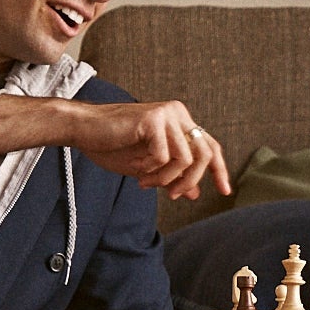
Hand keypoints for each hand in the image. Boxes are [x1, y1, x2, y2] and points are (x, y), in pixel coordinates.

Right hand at [66, 101, 231, 201]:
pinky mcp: (153, 119)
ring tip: (145, 182)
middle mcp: (178, 113)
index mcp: (180, 121)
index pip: (210, 146)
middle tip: (174, 196)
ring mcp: (167, 114)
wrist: (83, 130)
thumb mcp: (149, 167)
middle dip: (191, 181)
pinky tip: (136, 168)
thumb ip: (173, 175)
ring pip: (185, 160)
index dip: (219, 170)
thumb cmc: (112, 146)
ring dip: (165, 179)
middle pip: (204, 154)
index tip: (226, 191)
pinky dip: (150, 170)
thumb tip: (195, 192)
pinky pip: (163, 157)